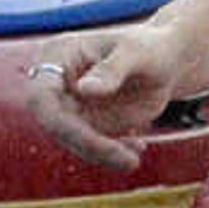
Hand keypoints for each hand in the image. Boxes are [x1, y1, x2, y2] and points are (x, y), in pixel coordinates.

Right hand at [24, 24, 190, 171]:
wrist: (166, 61)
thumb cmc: (151, 47)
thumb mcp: (137, 53)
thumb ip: (112, 70)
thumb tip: (83, 90)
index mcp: (58, 55)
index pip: (41, 96)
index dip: (59, 123)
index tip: (94, 141)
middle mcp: (56, 82)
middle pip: (55, 125)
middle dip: (88, 145)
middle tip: (127, 160)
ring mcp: (69, 105)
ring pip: (71, 141)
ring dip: (101, 155)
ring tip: (133, 159)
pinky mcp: (85, 123)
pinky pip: (90, 147)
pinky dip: (110, 154)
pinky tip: (137, 148)